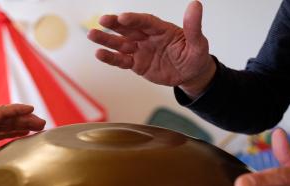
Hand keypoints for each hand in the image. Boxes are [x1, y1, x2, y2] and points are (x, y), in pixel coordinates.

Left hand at [0, 104, 45, 161]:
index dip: (13, 111)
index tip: (30, 109)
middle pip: (5, 119)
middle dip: (24, 119)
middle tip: (42, 123)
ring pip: (5, 126)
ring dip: (22, 126)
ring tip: (39, 127)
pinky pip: (0, 135)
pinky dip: (13, 133)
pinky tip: (24, 135)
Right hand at [87, 1, 215, 96]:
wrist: (190, 74)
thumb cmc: (195, 55)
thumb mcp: (198, 43)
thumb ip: (193, 26)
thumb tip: (196, 5)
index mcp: (161, 29)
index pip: (146, 22)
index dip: (134, 20)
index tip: (123, 17)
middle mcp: (148, 37)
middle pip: (128, 29)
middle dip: (115, 25)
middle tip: (102, 20)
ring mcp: (140, 50)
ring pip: (121, 43)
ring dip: (106, 39)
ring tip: (92, 34)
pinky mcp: (136, 64)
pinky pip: (121, 60)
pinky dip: (111, 58)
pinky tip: (99, 53)